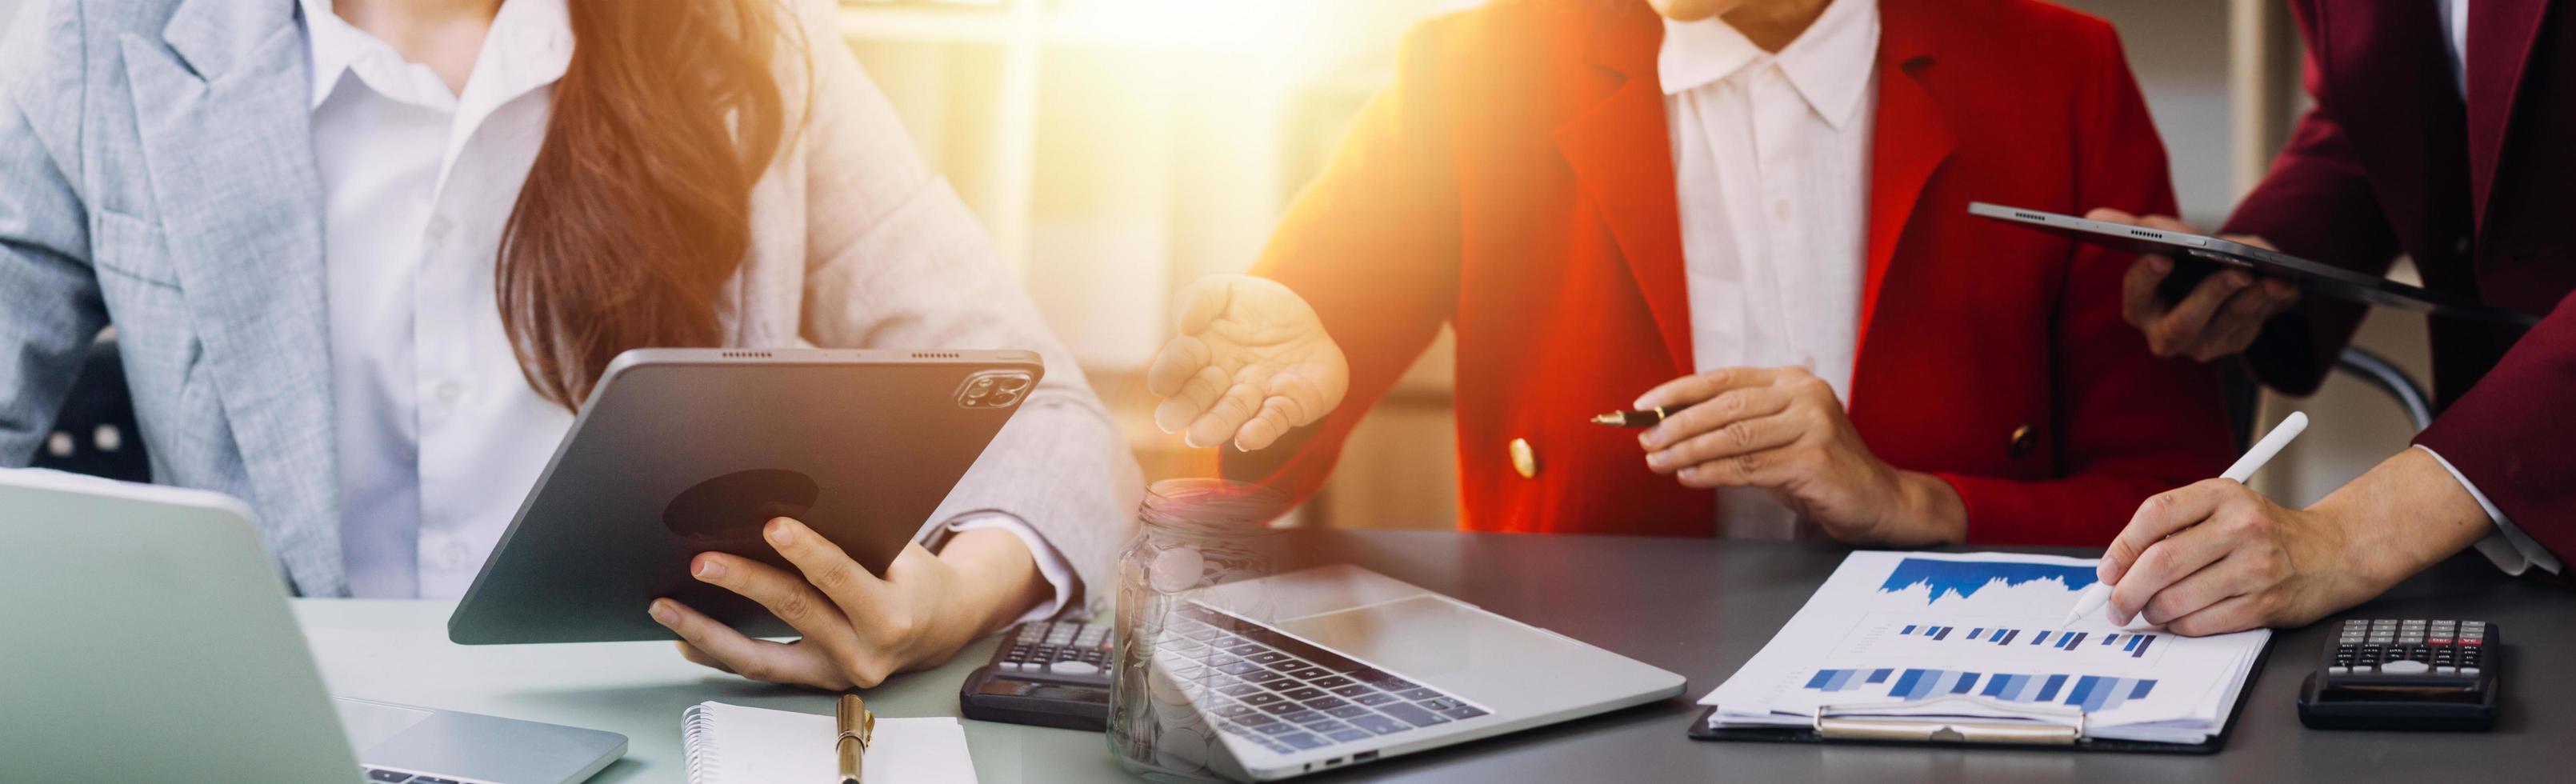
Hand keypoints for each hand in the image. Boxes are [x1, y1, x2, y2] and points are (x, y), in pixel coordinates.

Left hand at [649, 520, 1045, 688]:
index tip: (773, 525)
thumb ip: (852, 539)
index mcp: (892, 615)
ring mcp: (835, 674)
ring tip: (666, 606)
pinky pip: (758, 670)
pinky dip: (717, 654)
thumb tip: (783, 509)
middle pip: (794, 613)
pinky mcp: (814, 682)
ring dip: (708, 631)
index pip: (842, 580)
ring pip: (761, 657)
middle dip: (744, 582)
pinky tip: (683, 638)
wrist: (938, 628)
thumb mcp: (899, 552)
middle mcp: (864, 653)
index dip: (808, 552)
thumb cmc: (914, 578)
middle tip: (702, 560)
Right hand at [1146, 275, 1348, 449]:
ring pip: (1235, 412)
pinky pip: (1275, 419)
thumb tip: (1184, 323)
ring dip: (1218, 424)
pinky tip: (1248, 438)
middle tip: (1170, 421)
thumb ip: (1201, 297)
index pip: (1181, 362)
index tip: (1161, 384)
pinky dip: (1262, 430)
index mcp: (1203, 352)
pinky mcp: (1290, 406)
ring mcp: (1257, 396)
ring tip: (1200, 435)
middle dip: (1186, 407)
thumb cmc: (1258, 308)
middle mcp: (1224, 381)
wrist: (1308, 324)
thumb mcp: (1228, 290)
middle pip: (1202, 395)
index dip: (1170, 372)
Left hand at [1634, 366, 1965, 545]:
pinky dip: (1713, 473)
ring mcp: (1813, 424)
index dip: (1679, 391)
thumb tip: (1670, 430)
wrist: (1878, 499)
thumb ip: (1734, 428)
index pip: (1723, 379)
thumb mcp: (1776, 437)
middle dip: (1678, 425)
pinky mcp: (1816, 458)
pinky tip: (1689, 478)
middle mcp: (1804, 394)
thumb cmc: (1819, 469)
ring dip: (1689, 451)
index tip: (1644, 405)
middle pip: (1726, 406)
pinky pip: (1750, 466)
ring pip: (1735, 436)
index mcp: (1790, 380)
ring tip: (1659, 463)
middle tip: (1647, 442)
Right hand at [2086, 208, 2299, 360]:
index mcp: (2140, 307)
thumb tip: (2096, 216)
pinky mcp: (2235, 343)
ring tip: (2274, 277)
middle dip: (2211, 296)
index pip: (2136, 295)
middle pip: (2183, 326)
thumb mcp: (2163, 241)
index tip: (2161, 256)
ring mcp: (2203, 345)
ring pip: (2227, 329)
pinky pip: (2255, 327)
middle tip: (2238, 271)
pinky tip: (2288, 285)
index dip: (2146, 278)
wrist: (2216, 277)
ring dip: (2252, 301)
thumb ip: (2136, 230)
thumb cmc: (2182, 258)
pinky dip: (2271, 304)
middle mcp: (2166, 335)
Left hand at [2097, 449, 2497, 635]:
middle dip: (2126, 590)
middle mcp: (2240, 527)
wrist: (2331, 552)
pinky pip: (2201, 623)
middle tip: (2114, 604)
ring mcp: (2254, 566)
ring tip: (2150, 610)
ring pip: (2177, 598)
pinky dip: (2179, 627)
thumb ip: (2175, 526)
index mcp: (2222, 494)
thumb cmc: (2265, 531)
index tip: (2106, 570)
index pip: (2155, 515)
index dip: (2121, 547)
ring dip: (2152, 612)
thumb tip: (2117, 565)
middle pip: (2161, 562)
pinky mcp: (2264, 603)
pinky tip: (2179, 620)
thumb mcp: (2223, 507)